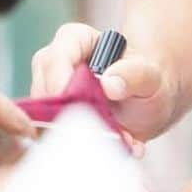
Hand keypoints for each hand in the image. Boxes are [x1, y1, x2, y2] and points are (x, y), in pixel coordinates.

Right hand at [30, 22, 175, 142]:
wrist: (149, 103)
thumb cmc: (146, 79)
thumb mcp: (148, 75)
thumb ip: (133, 74)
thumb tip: (108, 84)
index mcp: (74, 40)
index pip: (56, 59)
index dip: (61, 83)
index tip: (75, 107)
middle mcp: (55, 66)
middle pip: (42, 92)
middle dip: (69, 119)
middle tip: (104, 133)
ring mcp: (53, 95)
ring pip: (46, 120)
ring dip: (80, 138)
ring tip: (121, 139)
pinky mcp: (57, 121)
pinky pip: (56, 138)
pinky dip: (82, 150)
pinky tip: (116, 146)